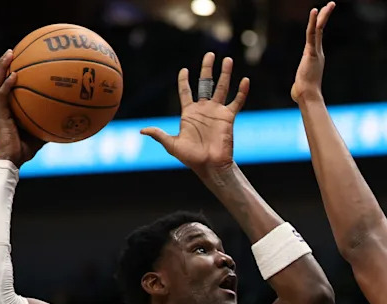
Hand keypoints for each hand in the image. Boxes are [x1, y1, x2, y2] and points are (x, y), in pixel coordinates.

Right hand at [0, 50, 43, 166]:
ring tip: (9, 54)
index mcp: (7, 107)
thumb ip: (50, 123)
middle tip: (12, 50)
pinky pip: (1, 95)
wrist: (12, 160)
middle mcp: (1, 105)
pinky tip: (14, 76)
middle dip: (4, 64)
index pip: (6, 86)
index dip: (9, 72)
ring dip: (1, 67)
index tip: (19, 60)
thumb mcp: (42, 133)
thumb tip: (69, 119)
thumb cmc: (26, 149)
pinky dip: (7, 84)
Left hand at [141, 53, 248, 177]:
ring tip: (228, 59)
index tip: (184, 70)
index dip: (184, 81)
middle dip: (207, 68)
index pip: (186, 92)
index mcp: (189, 113)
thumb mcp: (172, 145)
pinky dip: (241, 92)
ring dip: (225, 74)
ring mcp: (216, 112)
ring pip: (222, 88)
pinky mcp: (228, 117)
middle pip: (205, 83)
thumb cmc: (191, 158)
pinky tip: (245, 80)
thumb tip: (141, 131)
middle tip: (210, 54)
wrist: (209, 165)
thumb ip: (159, 134)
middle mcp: (203, 109)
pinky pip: (236, 102)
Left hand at [291, 2, 335, 103]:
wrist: (307, 95)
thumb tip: (295, 94)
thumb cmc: (303, 93)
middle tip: (331, 4)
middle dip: (325, 16)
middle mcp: (318, 52)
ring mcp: (315, 51)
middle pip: (320, 29)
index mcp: (315, 57)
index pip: (316, 37)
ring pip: (319, 29)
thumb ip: (299, 85)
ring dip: (324, 15)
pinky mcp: (311, 51)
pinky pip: (312, 33)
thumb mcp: (300, 86)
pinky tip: (315, 11)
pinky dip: (313, 22)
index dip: (318, 25)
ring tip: (331, 4)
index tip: (321, 15)